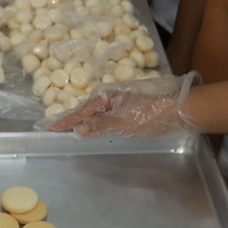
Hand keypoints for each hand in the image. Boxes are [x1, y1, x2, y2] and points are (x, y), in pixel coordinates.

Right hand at [50, 73, 199, 137]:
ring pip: (96, 114)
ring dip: (84, 122)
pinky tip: (95, 128)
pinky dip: (97, 123)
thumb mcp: (122, 121)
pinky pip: (106, 117)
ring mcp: (120, 104)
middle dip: (72, 120)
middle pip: (87, 111)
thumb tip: (78, 130)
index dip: (67, 121)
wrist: (176, 110)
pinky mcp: (128, 111)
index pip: (81, 111)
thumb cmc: (149, 114)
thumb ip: (99, 125)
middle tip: (56, 129)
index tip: (51, 128)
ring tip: (71, 129)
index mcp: (106, 96)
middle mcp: (110, 98)